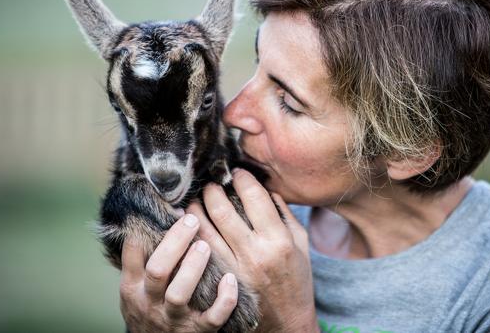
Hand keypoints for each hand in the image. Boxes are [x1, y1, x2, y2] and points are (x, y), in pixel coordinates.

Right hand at [119, 214, 238, 332]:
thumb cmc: (148, 309)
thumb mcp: (135, 287)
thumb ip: (140, 260)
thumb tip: (149, 214)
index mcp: (134, 287)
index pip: (133, 254)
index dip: (146, 230)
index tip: (166, 207)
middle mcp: (151, 303)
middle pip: (157, 269)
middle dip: (175, 243)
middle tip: (192, 219)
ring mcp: (174, 319)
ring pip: (180, 293)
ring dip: (193, 267)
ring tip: (205, 245)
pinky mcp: (198, 332)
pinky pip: (213, 318)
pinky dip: (224, 299)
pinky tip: (230, 279)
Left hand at [186, 169, 317, 332]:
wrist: (287, 324)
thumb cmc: (296, 280)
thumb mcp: (300, 244)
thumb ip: (284, 214)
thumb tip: (266, 187)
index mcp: (278, 240)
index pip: (254, 196)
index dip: (242, 178)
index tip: (237, 172)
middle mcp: (254, 253)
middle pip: (222, 209)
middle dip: (212, 190)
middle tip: (210, 184)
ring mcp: (233, 269)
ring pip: (203, 229)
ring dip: (195, 209)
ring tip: (195, 201)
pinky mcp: (219, 282)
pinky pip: (197, 251)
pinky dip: (190, 234)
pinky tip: (189, 225)